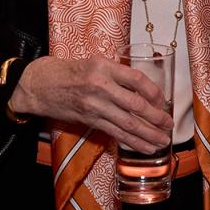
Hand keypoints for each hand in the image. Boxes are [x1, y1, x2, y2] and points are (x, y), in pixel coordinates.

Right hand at [9, 55, 171, 150]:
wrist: (39, 85)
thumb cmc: (70, 71)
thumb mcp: (96, 62)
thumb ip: (118, 73)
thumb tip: (145, 89)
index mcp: (104, 67)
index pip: (136, 79)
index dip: (153, 91)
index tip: (163, 100)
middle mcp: (100, 86)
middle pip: (135, 105)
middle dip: (155, 117)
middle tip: (169, 124)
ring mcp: (94, 106)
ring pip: (127, 123)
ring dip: (148, 134)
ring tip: (162, 140)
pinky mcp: (89, 120)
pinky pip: (114, 133)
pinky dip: (131, 141)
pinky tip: (144, 147)